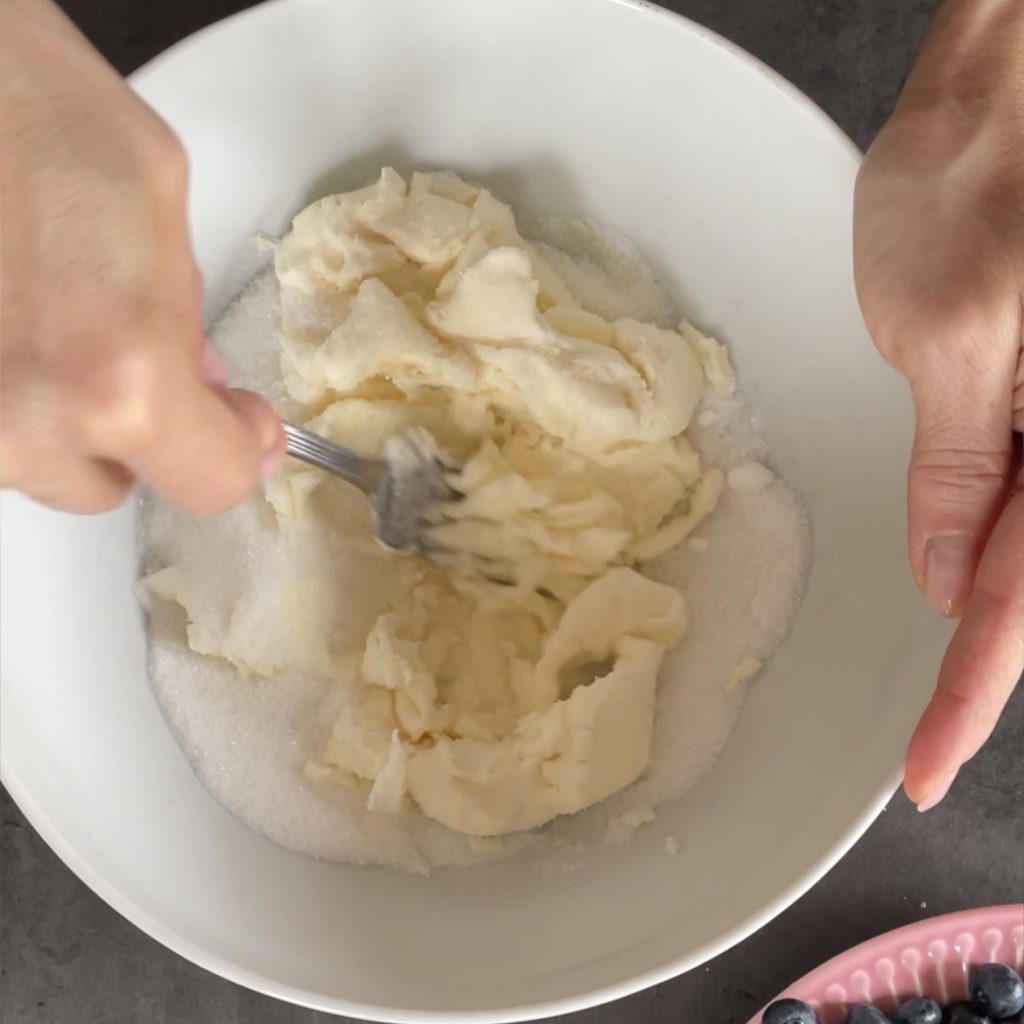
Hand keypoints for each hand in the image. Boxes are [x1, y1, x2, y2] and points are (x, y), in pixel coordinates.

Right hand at [0, 0, 282, 514]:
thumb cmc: (33, 109)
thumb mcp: (161, 208)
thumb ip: (189, 323)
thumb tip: (204, 386)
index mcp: (117, 385)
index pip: (211, 483)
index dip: (235, 449)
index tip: (240, 420)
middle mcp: (26, 426)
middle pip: (114, 485)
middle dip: (136, 431)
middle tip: (129, 351)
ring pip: (41, 464)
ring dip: (63, 417)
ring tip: (54, 320)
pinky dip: (10, 395)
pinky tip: (11, 323)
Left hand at [854, 0, 1023, 810]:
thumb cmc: (989, 164)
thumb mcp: (948, 328)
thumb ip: (963, 461)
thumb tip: (955, 571)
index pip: (1020, 608)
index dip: (969, 698)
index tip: (924, 767)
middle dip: (989, 666)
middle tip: (930, 736)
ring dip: (996, 614)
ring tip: (943, 682)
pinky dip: (997, 539)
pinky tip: (975, 570)